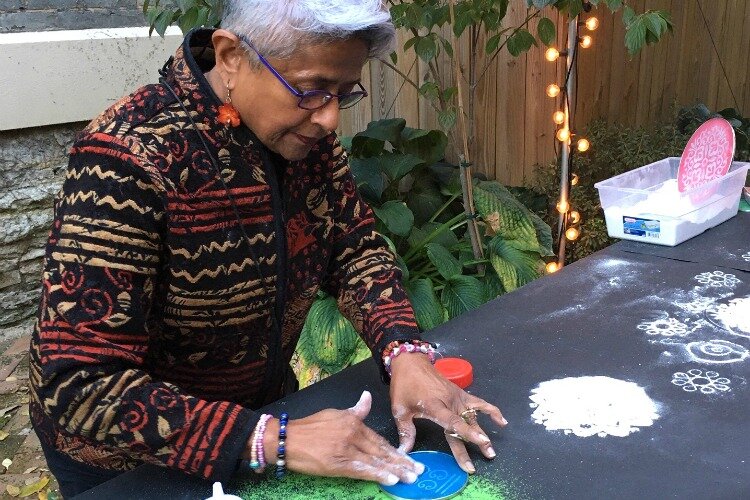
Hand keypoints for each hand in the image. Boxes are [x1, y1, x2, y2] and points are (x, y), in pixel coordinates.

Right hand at [257, 391, 423, 484]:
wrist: (286, 438)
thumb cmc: (308, 427)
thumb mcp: (335, 413)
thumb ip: (355, 410)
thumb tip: (368, 398)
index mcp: (353, 421)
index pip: (379, 439)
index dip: (396, 450)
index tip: (410, 459)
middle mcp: (353, 434)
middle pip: (382, 450)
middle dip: (402, 462)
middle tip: (418, 471)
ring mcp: (347, 448)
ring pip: (376, 461)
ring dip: (396, 470)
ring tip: (410, 478)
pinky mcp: (338, 463)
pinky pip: (362, 470)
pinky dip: (378, 474)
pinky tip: (391, 479)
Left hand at [389, 353, 506, 473]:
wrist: (411, 362)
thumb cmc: (404, 385)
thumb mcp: (399, 408)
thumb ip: (405, 430)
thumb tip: (405, 451)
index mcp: (434, 406)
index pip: (453, 422)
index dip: (467, 432)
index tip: (480, 441)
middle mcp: (449, 402)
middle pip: (465, 424)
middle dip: (476, 441)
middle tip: (488, 456)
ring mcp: (457, 397)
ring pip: (474, 417)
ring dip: (483, 432)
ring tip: (490, 450)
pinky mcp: (461, 394)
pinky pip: (479, 403)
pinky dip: (491, 410)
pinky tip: (501, 421)